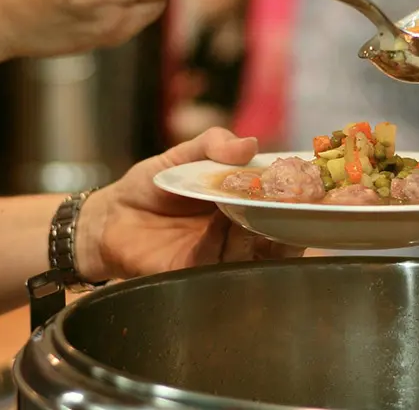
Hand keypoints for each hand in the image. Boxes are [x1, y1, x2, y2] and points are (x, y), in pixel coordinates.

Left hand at [76, 127, 304, 280]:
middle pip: (276, 237)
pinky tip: (223, 223)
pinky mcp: (192, 274)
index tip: (309, 186)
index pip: (280, 208)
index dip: (297, 200)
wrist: (109, 216)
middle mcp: (236, 236)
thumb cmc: (149, 186)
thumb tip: (249, 143)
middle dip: (286, 222)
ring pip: (251, 254)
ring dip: (256, 232)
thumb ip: (212, 144)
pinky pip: (216, 264)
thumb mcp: (181, 155)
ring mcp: (217, 258)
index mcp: (241, 206)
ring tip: (250, 208)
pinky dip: (223, 244)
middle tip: (287, 201)